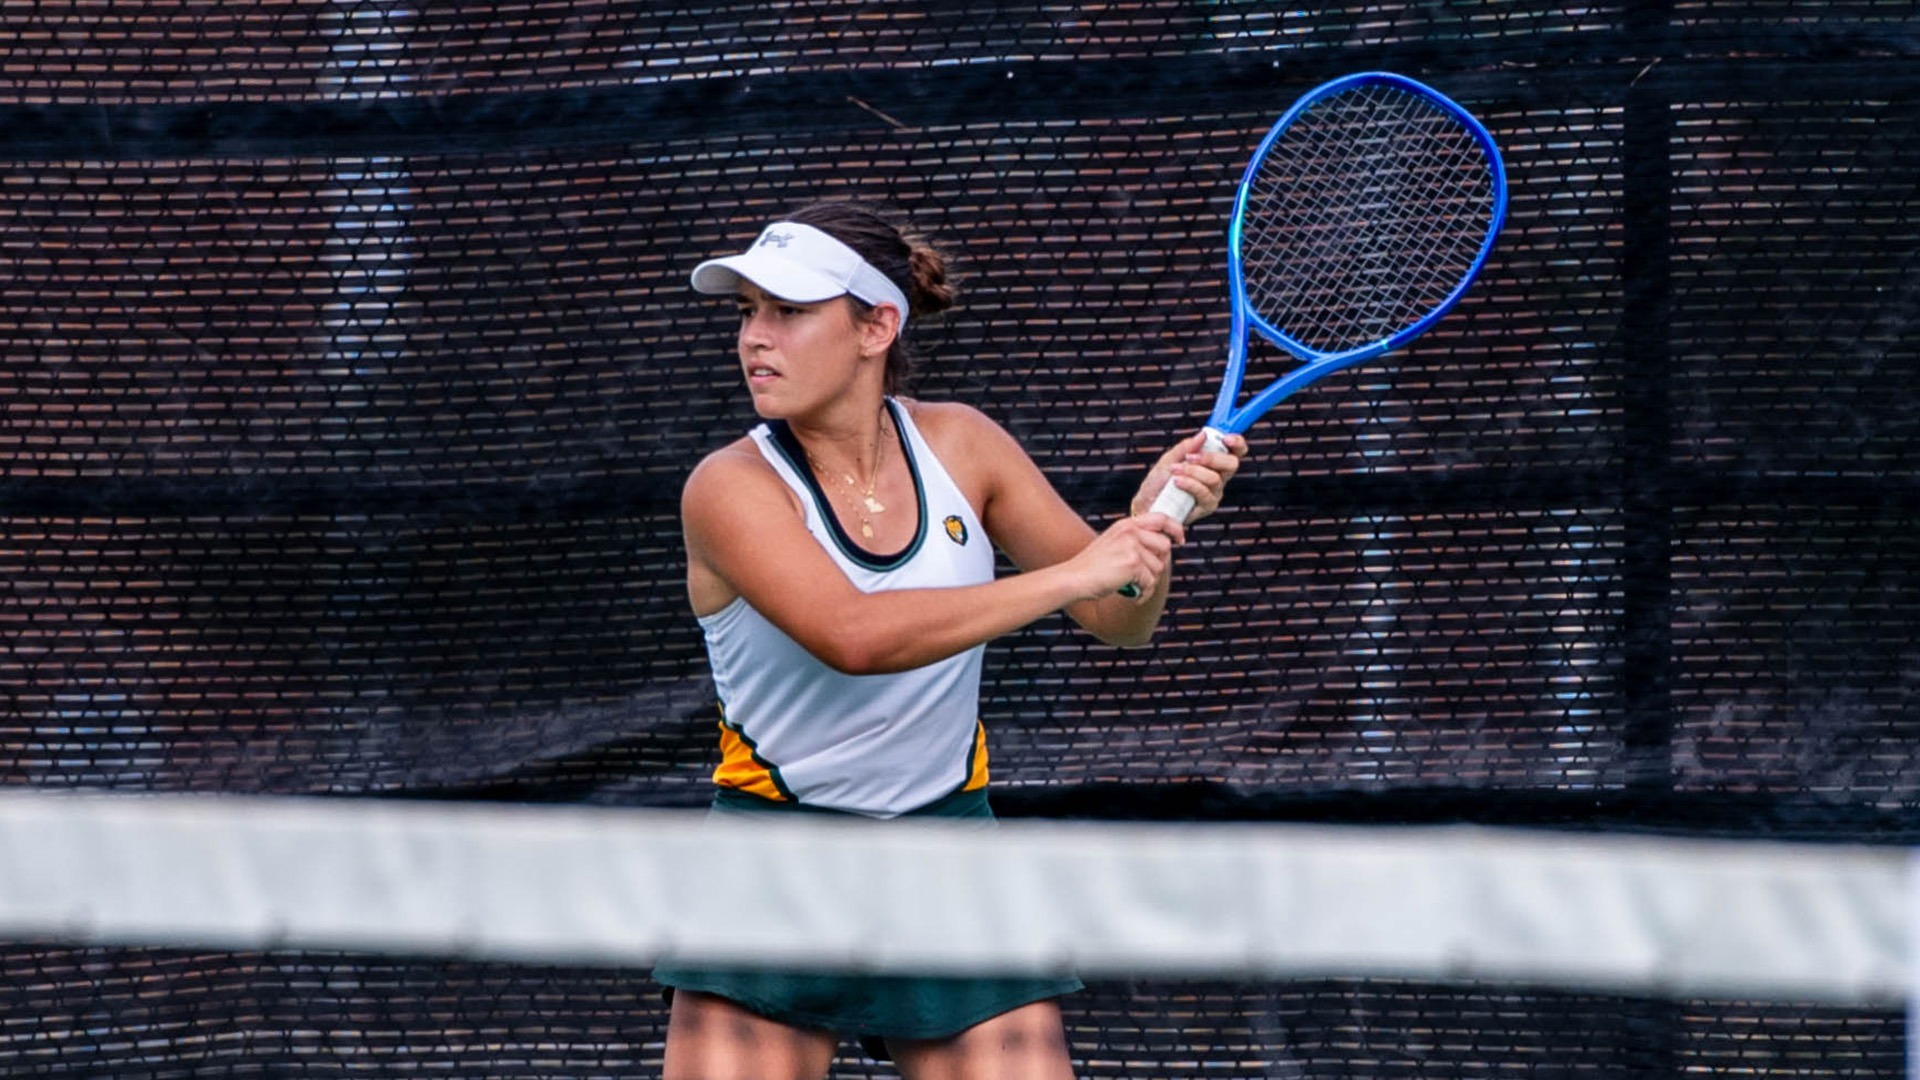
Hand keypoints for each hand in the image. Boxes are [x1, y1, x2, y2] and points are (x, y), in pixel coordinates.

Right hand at [1065, 513, 1182, 601]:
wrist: (1074, 578)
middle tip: (1145, 576)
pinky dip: (1144, 593)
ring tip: (1134, 587)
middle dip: (1158, 564)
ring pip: (1158, 567)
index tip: (1180, 540)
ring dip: (1148, 582)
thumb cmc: (1092, 567)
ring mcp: (1132, 546)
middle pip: (1164, 546)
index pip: (1161, 518)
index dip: (1175, 528)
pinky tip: (1133, 596)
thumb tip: (1163, 548)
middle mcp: (1130, 532)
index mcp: (1126, 524)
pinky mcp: (1133, 563)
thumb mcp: (1113, 543)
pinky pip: (1150, 582)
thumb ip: (1135, 541)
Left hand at [1133, 430, 1249, 524]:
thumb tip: (1202, 435)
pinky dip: (1189, 484)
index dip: (1237, 442)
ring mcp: (1214, 492)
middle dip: (1211, 458)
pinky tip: (1177, 482)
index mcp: (1213, 462)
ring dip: (1192, 472)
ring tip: (1174, 471)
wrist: (1147, 503)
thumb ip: (1186, 447)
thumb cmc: (1159, 482)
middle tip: (1190, 457)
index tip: (1226, 438)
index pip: (1236, 451)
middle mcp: (1218, 477)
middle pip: (1232, 464)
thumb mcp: (1169, 459)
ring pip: (1214, 478)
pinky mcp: (1207, 506)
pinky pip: (1204, 493)